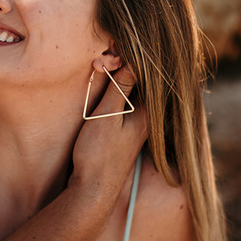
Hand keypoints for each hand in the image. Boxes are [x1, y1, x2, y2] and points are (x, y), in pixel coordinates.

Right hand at [71, 65, 147, 199]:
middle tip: (108, 55)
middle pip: (141, 84)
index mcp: (147, 113)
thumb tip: (134, 60)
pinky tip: (106, 88)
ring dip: (120, 79)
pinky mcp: (124, 134)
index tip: (116, 49)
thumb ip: (120, 88)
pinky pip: (125, 105)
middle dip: (127, 67)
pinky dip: (117, 93)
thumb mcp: (107, 115)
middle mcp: (146, 119)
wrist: (93, 191)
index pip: (148, 77)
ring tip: (104, 65)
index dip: (133, 59)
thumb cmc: (99, 154)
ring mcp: (136, 128)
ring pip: (132, 94)